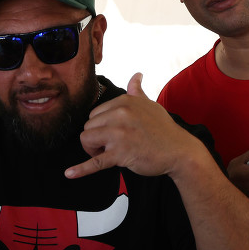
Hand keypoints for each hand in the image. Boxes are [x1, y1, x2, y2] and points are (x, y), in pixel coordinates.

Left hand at [67, 73, 201, 179]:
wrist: (179, 150)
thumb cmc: (163, 129)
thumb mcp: (150, 104)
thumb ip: (137, 91)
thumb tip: (136, 75)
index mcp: (124, 101)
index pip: (94, 114)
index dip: (100, 127)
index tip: (112, 135)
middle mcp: (120, 114)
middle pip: (88, 127)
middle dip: (95, 139)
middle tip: (112, 146)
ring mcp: (119, 134)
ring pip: (86, 140)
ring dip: (93, 150)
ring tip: (109, 154)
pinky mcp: (120, 154)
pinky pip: (95, 162)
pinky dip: (81, 169)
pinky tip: (69, 174)